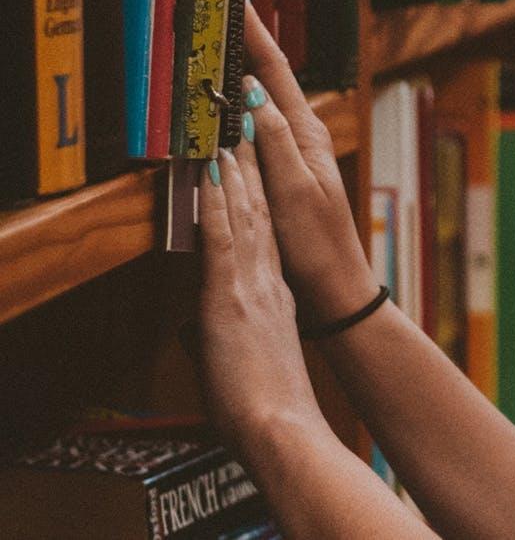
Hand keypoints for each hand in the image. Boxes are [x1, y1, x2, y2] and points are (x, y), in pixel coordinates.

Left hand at [190, 145, 330, 447]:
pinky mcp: (230, 296)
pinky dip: (218, 201)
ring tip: (231, 134)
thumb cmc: (265, 410)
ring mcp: (251, 286)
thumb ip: (217, 341)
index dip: (257, 198)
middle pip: (259, 215)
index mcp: (274, 300)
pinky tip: (213, 172)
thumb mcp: (242, 364)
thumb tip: (193, 336)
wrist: (281, 427)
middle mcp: (267, 284)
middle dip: (251, 170)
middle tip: (246, 129)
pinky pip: (223, 236)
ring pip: (244, 215)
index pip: (263, 238)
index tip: (250, 166)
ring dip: (236, 172)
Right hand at [240, 0, 382, 322]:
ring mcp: (293, 152)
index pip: (275, 71)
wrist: (335, 288)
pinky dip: (239, 104)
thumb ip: (274, 143)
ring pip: (260, 99)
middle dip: (244, 39)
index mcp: (307, 133)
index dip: (253, 33)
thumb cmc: (318, 245)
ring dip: (241, 67)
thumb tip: (251, 95)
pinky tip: (224, 100)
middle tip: (219, 5)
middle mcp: (302, 135)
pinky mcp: (282, 170)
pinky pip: (255, 126)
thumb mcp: (294, 191)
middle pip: (268, 76)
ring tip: (217, 36)